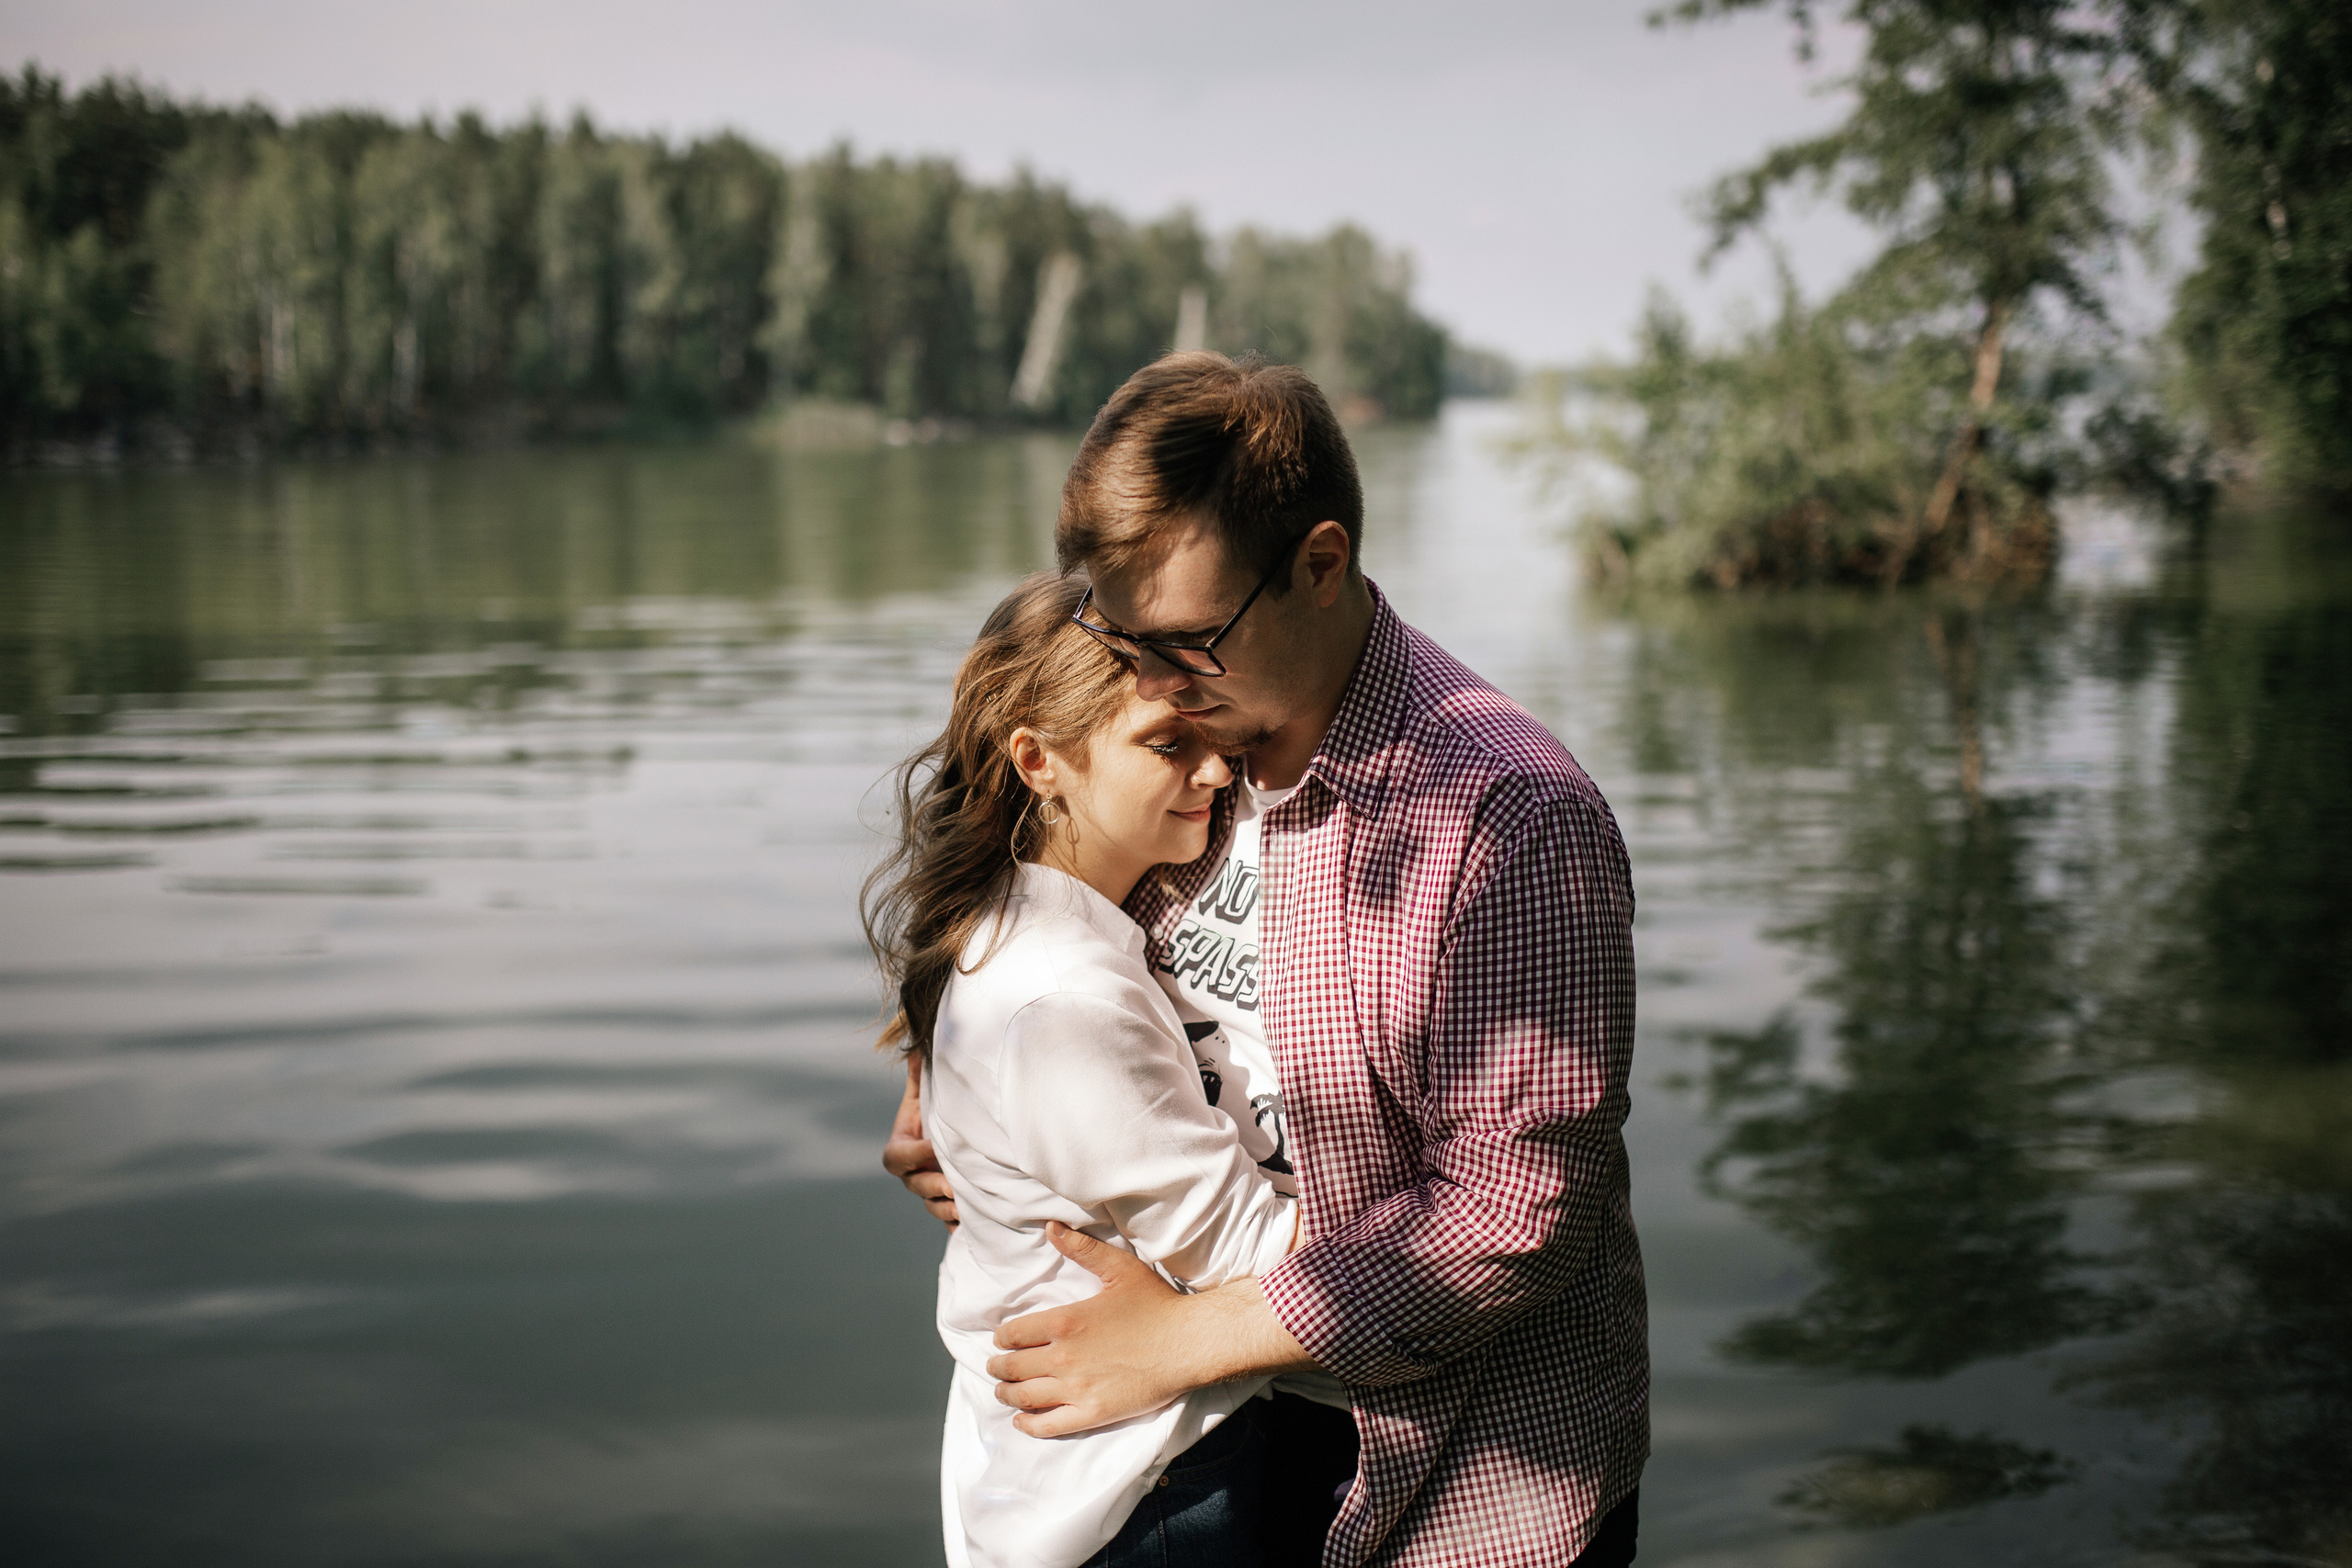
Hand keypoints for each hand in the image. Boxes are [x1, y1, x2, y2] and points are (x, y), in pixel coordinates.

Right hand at [882, 1054, 957, 1227]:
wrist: (950, 1139)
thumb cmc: (935, 1113)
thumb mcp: (925, 1096)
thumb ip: (919, 1075)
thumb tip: (916, 1045)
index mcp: (901, 1148)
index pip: (897, 1158)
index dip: (913, 1154)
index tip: (933, 1147)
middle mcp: (912, 1175)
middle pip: (916, 1185)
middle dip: (934, 1185)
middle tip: (953, 1184)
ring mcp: (928, 1192)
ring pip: (933, 1206)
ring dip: (947, 1208)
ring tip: (966, 1206)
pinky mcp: (946, 1206)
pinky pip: (949, 1221)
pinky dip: (959, 1225)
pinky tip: (974, 1224)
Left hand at [985, 1222, 1317, 1436]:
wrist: (1189, 1343)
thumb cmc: (1156, 1303)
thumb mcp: (1118, 1268)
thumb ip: (1081, 1248)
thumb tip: (1050, 1227)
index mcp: (1065, 1321)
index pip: (1014, 1333)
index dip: (1002, 1337)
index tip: (1001, 1339)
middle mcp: (1063, 1357)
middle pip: (1013, 1366)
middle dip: (998, 1367)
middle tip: (995, 1367)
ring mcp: (1076, 1388)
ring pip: (1024, 1396)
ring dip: (1006, 1394)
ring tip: (1002, 1391)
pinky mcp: (1092, 1413)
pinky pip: (1049, 1425)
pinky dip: (1028, 1425)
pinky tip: (1020, 1420)